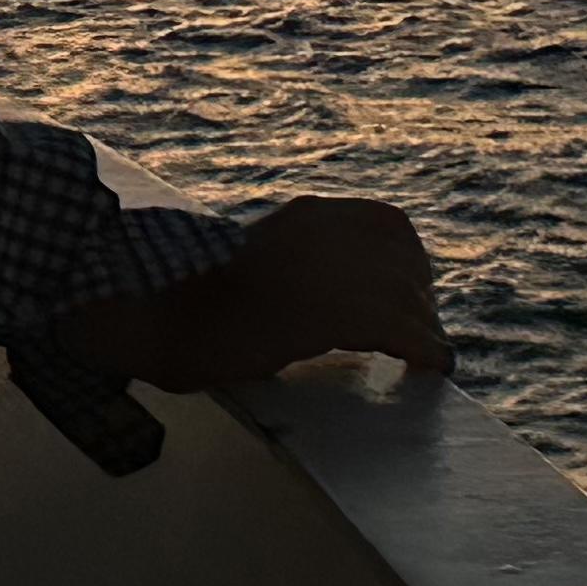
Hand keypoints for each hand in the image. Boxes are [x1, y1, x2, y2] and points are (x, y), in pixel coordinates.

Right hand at [48, 195, 452, 388]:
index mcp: (304, 216)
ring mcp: (327, 267)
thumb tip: (318, 305)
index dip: (408, 262)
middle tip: (419, 337)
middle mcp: (323, 230)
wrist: (153, 311)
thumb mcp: (251, 268)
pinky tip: (432, 369)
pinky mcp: (330, 310)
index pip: (386, 225)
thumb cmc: (182, 302)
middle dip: (421, 296)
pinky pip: (400, 328)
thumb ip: (290, 272)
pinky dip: (425, 349)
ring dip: (424, 327)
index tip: (411, 297)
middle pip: (404, 258)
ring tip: (427, 359)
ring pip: (407, 294)